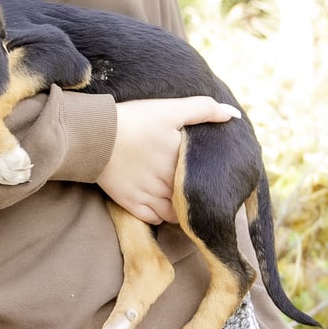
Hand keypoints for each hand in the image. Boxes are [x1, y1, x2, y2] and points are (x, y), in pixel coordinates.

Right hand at [96, 97, 240, 224]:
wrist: (94, 136)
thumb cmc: (133, 120)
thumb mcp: (169, 109)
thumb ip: (203, 109)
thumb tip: (233, 114)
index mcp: (180, 162)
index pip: (206, 180)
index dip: (210, 178)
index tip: (210, 175)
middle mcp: (168, 184)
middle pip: (190, 199)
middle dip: (194, 195)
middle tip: (197, 190)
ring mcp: (149, 197)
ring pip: (174, 214)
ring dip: (179, 208)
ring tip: (179, 199)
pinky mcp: (130, 204)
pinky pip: (153, 219)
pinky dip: (158, 215)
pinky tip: (159, 205)